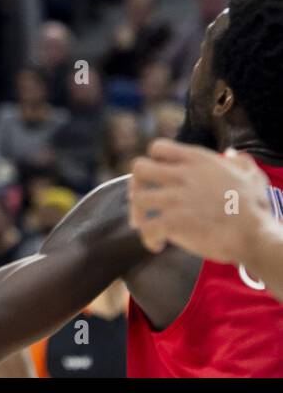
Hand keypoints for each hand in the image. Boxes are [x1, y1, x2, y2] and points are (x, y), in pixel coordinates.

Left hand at [129, 140, 272, 263]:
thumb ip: (239, 161)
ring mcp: (175, 198)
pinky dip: (147, 237)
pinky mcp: (173, 221)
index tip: (157, 176)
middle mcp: (182, 175)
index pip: (158, 147)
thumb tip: (232, 154)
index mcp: (197, 160)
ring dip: (138, 213)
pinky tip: (157, 244)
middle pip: (139, 168)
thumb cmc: (255, 207)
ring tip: (146, 225)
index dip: (153, 161)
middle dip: (136, 184)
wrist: (255, 234)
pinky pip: (147, 227)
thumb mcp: (251, 175)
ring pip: (138, 198)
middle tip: (144, 200)